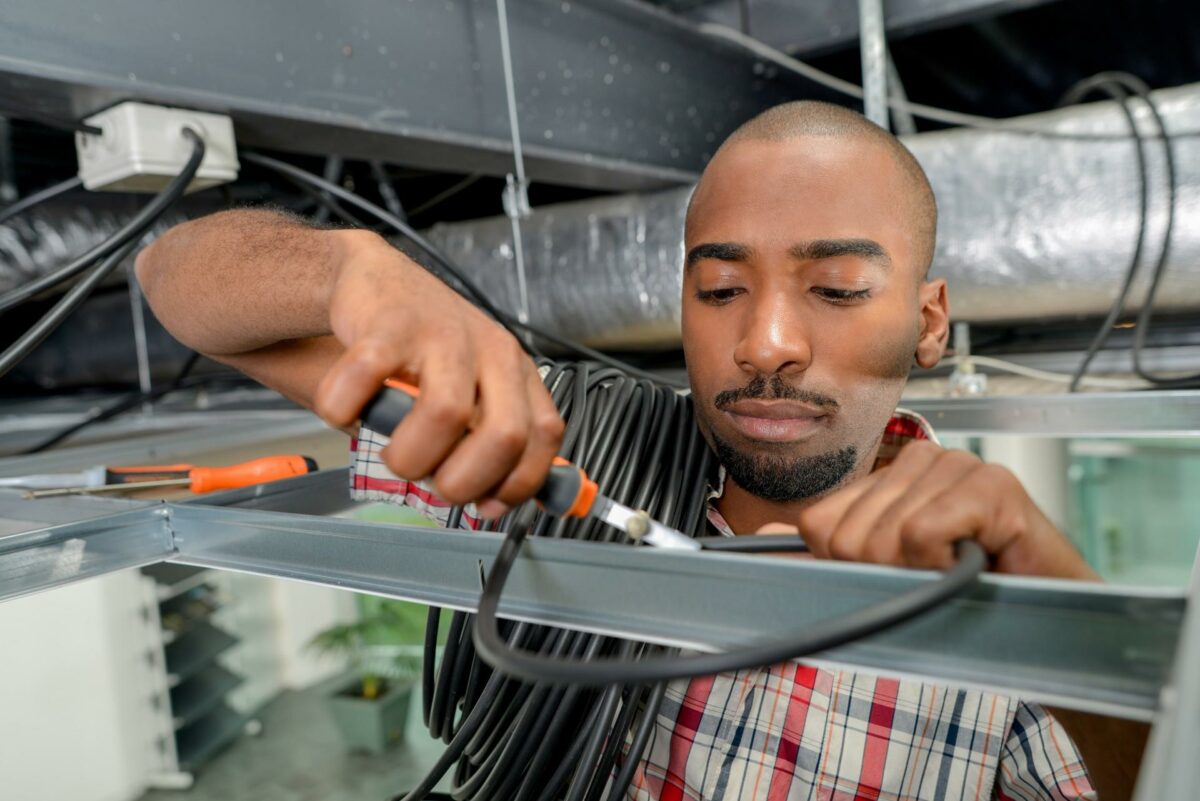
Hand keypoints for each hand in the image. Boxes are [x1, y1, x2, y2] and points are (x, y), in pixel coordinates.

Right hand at [313, 232, 563, 517]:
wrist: (375, 280)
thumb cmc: (424, 346)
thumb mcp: (475, 388)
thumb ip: (492, 438)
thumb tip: (503, 500)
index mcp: (516, 372)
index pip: (543, 435)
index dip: (518, 482)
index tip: (486, 505)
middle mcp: (489, 350)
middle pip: (504, 434)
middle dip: (464, 481)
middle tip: (432, 480)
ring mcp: (441, 334)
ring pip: (445, 413)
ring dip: (410, 456)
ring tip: (392, 451)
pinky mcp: (388, 324)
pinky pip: (368, 379)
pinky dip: (346, 409)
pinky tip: (344, 410)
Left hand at [768, 441, 1096, 579]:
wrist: (1045, 615)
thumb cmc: (966, 591)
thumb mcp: (883, 574)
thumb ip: (824, 555)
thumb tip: (759, 543)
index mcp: (892, 476)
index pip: (822, 522)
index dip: (849, 565)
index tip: (894, 575)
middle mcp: (922, 461)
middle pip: (849, 533)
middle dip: (884, 574)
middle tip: (931, 577)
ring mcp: (960, 467)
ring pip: (885, 536)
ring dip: (919, 573)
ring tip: (956, 571)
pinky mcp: (993, 487)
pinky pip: (923, 534)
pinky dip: (943, 564)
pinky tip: (975, 561)